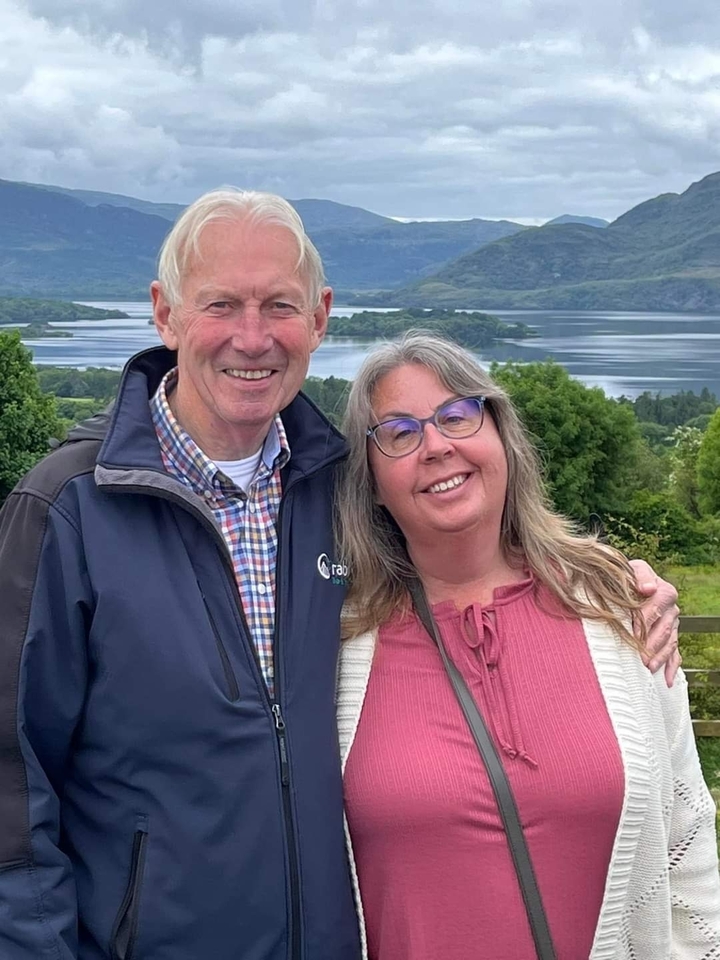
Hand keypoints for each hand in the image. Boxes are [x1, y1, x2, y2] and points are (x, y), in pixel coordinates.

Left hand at [629, 559, 680, 686]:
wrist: (631, 583)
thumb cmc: (628, 576)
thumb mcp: (632, 569)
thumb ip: (640, 575)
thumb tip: (648, 588)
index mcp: (664, 591)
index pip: (655, 608)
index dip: (643, 621)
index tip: (633, 634)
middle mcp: (672, 609)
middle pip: (663, 630)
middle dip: (651, 645)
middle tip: (640, 658)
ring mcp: (673, 625)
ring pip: (669, 644)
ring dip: (660, 657)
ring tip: (649, 668)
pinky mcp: (671, 637)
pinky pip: (675, 655)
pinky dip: (671, 668)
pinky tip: (666, 681)